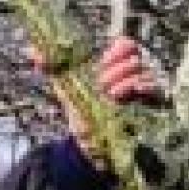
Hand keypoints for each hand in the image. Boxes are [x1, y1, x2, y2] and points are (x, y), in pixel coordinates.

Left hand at [30, 36, 163, 167]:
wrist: (89, 145)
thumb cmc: (82, 112)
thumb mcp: (67, 89)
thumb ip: (53, 68)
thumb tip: (32, 51)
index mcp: (118, 64)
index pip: (127, 44)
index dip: (115, 51)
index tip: (100, 64)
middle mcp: (136, 73)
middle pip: (135, 56)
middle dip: (116, 69)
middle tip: (101, 84)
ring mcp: (147, 88)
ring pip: (145, 71)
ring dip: (124, 80)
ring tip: (110, 94)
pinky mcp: (155, 105)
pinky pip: (156, 89)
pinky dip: (141, 89)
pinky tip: (124, 96)